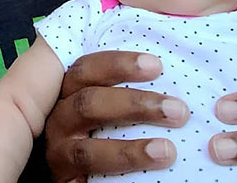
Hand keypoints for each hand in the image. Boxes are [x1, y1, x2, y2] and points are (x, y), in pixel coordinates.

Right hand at [44, 51, 188, 181]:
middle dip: (134, 105)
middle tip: (177, 111)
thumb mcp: (117, 113)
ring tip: (167, 151)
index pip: (87, 70)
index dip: (118, 65)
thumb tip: (176, 92)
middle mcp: (60, 121)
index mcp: (72, 95)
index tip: (156, 66)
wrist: (97, 177)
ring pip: (86, 150)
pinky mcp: (65, 182)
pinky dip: (117, 176)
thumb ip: (138, 100)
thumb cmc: (113, 138)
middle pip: (87, 104)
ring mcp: (60, 154)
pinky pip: (85, 180)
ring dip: (129, 151)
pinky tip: (146, 178)